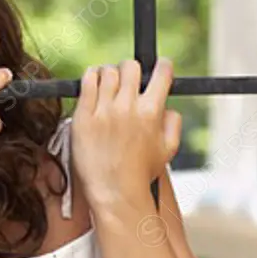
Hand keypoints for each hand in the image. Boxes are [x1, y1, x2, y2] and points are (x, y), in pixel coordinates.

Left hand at [71, 59, 181, 209]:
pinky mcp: (83, 116)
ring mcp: (103, 111)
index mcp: (151, 112)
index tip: (160, 66)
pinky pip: (86, 84)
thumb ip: (173, 123)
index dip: (162, 67)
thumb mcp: (168, 149)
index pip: (160, 74)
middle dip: (132, 69)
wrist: (114, 191)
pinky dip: (91, 77)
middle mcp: (127, 107)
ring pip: (107, 72)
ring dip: (110, 73)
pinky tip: (92, 80)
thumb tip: (168, 106)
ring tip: (109, 81)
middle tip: (129, 78)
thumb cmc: (140, 173)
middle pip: (130, 67)